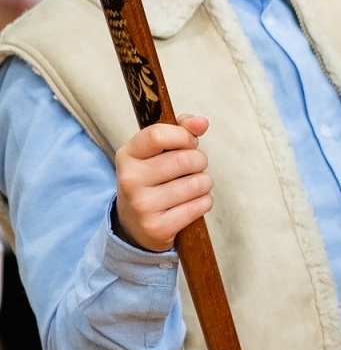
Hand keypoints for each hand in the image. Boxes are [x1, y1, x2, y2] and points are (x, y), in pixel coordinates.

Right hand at [112, 114, 212, 251]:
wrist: (135, 225)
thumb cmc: (153, 180)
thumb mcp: (157, 152)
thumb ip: (180, 130)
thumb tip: (201, 122)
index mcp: (127, 155)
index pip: (158, 135)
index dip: (183, 136)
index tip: (189, 142)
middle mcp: (130, 180)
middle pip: (186, 159)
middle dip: (199, 161)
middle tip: (191, 169)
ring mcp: (142, 206)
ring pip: (198, 183)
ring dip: (204, 184)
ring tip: (190, 187)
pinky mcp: (157, 227)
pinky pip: (200, 206)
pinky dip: (204, 202)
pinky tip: (191, 204)